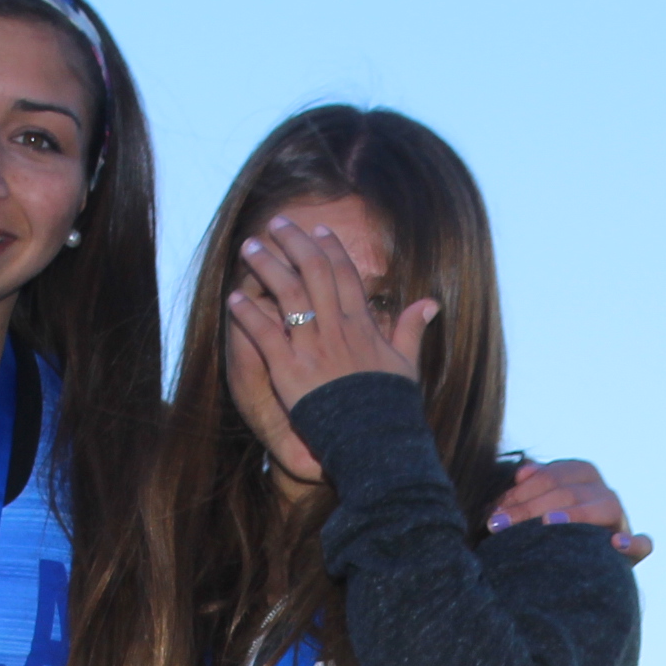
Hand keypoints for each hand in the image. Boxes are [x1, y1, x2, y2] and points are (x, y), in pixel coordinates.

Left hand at [225, 216, 435, 416]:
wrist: (374, 441)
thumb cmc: (390, 406)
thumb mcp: (406, 365)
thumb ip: (411, 330)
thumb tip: (430, 303)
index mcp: (361, 325)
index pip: (344, 274)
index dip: (330, 248)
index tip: (316, 230)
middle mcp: (336, 329)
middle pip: (313, 271)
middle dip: (293, 243)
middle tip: (276, 225)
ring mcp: (312, 348)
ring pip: (287, 293)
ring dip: (266, 266)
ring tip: (250, 247)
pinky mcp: (289, 370)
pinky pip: (265, 333)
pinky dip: (248, 314)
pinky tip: (234, 298)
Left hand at [492, 459, 652, 561]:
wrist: (571, 574)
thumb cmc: (545, 537)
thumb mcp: (532, 509)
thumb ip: (527, 489)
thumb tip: (522, 471)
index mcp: (582, 477)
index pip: (555, 475)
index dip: (523, 490)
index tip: (494, 511)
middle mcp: (603, 494)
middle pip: (571, 490)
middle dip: (531, 506)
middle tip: (498, 525)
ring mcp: (620, 521)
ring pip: (605, 506)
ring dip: (576, 514)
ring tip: (548, 524)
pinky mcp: (633, 550)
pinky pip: (643, 544)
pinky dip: (633, 543)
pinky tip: (615, 544)